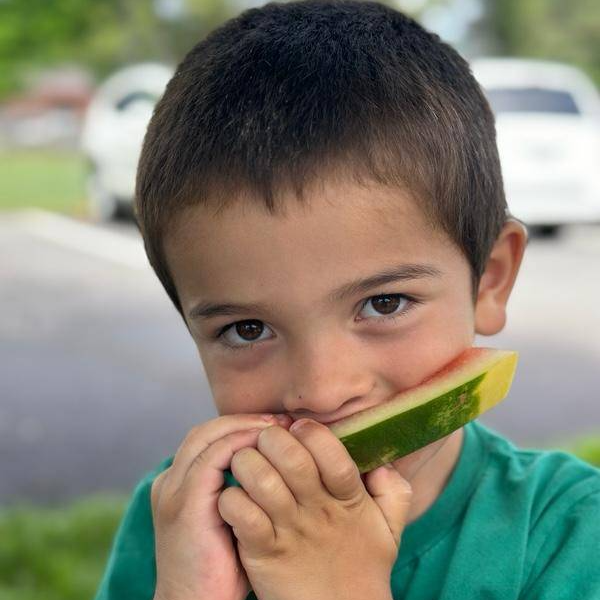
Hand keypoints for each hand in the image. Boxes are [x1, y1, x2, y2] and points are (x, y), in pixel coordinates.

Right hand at [150, 413, 291, 599]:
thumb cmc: (222, 568)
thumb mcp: (230, 518)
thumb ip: (240, 490)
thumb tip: (275, 464)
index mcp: (178, 484)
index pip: (208, 439)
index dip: (242, 426)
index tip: (276, 427)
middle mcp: (170, 481)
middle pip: (206, 430)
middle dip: (245, 420)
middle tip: (280, 420)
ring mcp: (173, 489)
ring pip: (207, 436)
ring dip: (245, 426)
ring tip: (277, 427)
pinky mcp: (184, 502)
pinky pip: (213, 457)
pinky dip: (239, 443)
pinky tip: (263, 444)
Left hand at [217, 419, 412, 599]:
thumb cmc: (362, 567)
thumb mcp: (389, 529)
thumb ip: (394, 492)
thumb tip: (382, 463)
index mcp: (349, 501)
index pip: (333, 456)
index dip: (314, 434)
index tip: (299, 426)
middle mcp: (319, 512)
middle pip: (293, 462)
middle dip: (273, 439)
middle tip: (265, 438)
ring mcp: (290, 533)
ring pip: (262, 483)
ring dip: (248, 463)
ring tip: (244, 461)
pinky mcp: (263, 554)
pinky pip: (243, 516)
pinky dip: (233, 499)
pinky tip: (234, 496)